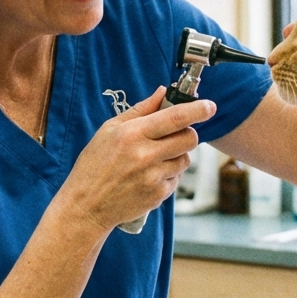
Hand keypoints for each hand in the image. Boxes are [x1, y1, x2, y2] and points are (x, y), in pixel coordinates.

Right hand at [59, 87, 214, 233]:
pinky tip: (148, 176)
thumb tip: (163, 92)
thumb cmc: (94, 165)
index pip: (175, 118)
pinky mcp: (158, 195)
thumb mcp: (109, 130)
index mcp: (133, 134)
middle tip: (175, 135)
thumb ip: (139, 110)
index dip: (197, 110)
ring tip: (154, 159)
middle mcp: (145, 155)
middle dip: (188, 134)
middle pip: (189, 139)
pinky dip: (168, 175)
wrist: (86, 206)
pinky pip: (176, 178)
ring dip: (177, 156)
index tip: (210, 106)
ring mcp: (153, 177)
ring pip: (185, 159)